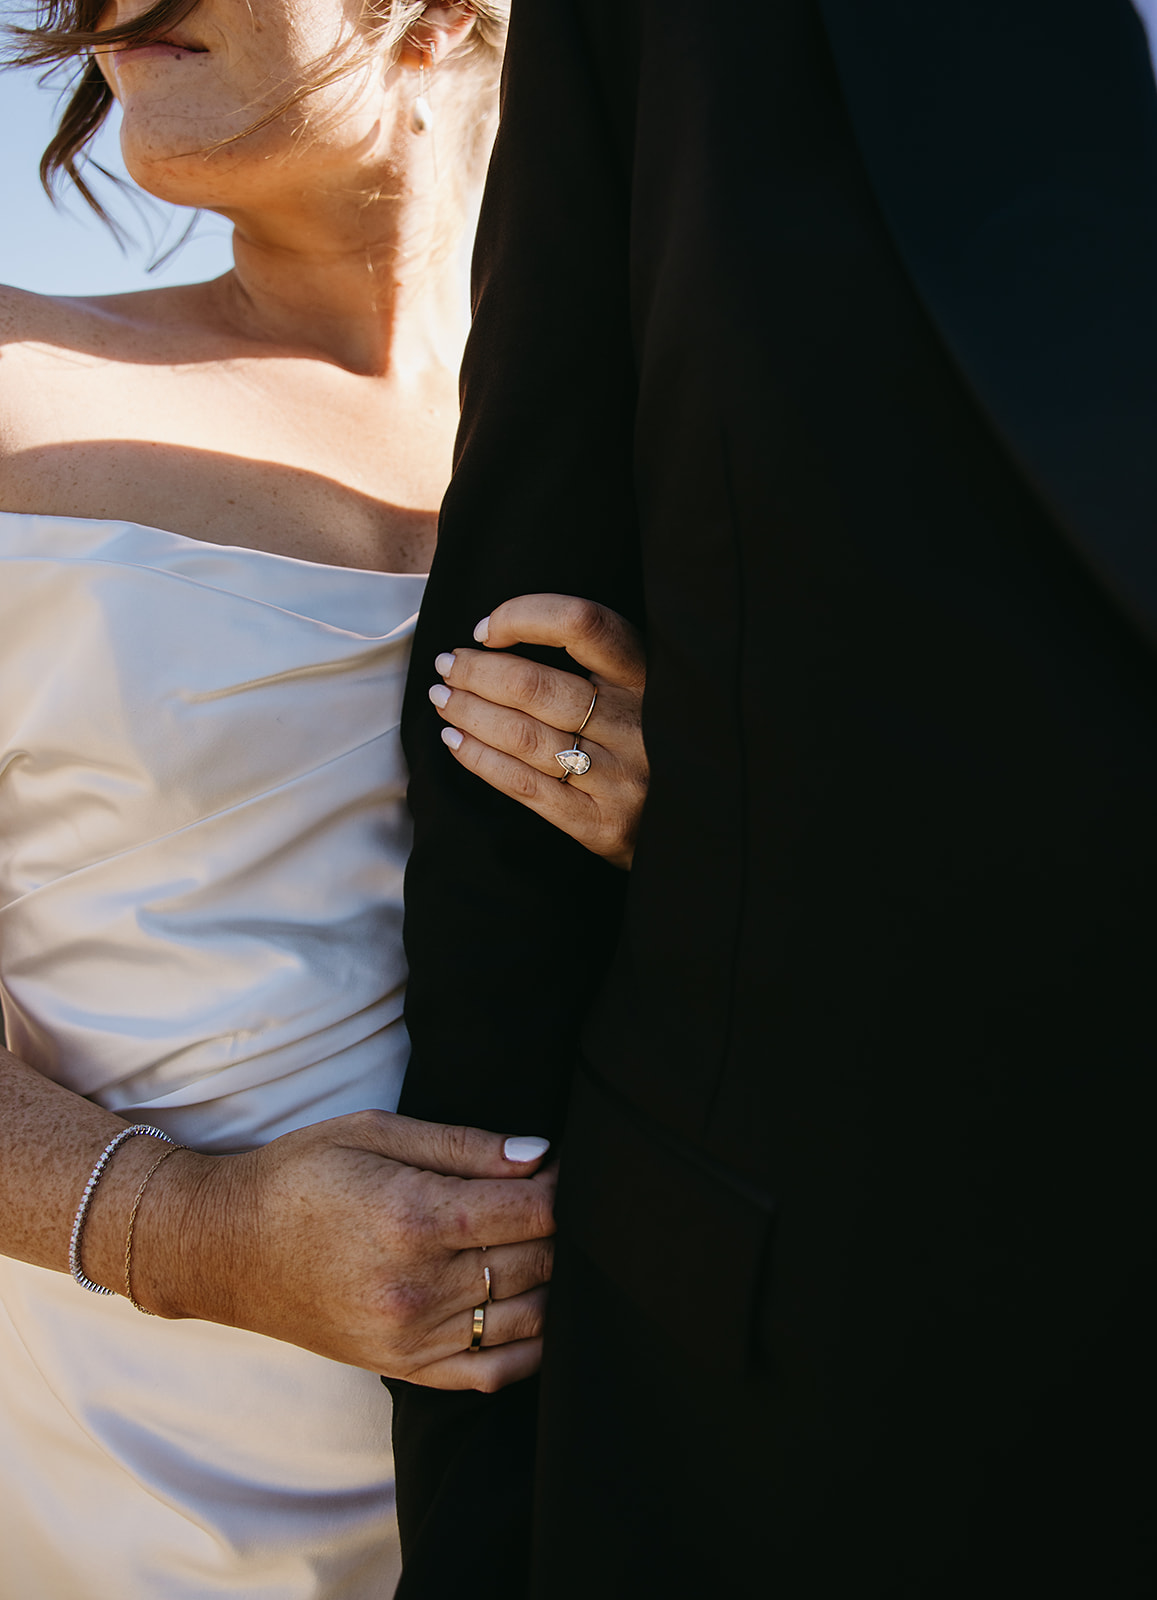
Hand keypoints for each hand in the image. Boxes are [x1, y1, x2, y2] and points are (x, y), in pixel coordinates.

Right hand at [137, 1112, 555, 1392]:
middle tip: (557, 1200)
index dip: (564, 1185)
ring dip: (553, 1279)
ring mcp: (413, 1336)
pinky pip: (497, 1370)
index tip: (564, 1167)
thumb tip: (540, 1155)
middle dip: (561, 1227)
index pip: (534, 1210)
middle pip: (538, 1260)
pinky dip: (533, 1342)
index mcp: (414, 1217)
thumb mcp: (375, 1132)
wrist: (226, 1247)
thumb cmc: (301, 1175)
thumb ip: (464, 1146)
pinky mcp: (406, 1367)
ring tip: (544, 1244)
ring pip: (530, 1315)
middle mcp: (418, 1286)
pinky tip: (534, 1305)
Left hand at [428, 594, 647, 869]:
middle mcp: (638, 725)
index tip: (487, 628)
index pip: (583, 624)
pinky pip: (524, 786)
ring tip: (443, 698)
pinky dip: (480, 759)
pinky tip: (455, 741)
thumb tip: (505, 636)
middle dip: (477, 671)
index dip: (524, 616)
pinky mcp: (601, 825)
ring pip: (523, 735)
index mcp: (650, 679)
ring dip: (469, 712)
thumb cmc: (657, 748)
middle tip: (447, 665)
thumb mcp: (650, 695)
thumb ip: (602, 668)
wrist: (703, 830)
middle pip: (536, 686)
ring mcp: (620, 779)